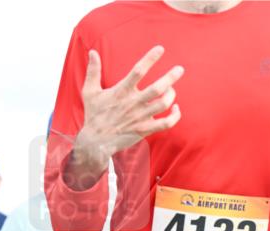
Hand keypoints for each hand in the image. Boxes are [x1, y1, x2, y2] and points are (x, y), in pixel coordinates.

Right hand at [67, 46, 183, 188]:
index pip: (138, 71)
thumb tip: (93, 52)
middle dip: (170, 77)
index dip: (150, 58)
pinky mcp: (144, 130)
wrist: (95, 142)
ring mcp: (140, 117)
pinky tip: (175, 108)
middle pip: (157, 88)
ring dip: (171, 94)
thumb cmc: (93, 115)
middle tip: (180, 69)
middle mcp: (132, 103)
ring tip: (171, 89)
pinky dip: (175, 116)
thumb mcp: (89, 91)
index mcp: (121, 91)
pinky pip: (166, 124)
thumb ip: (93, 71)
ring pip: (163, 104)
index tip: (160, 49)